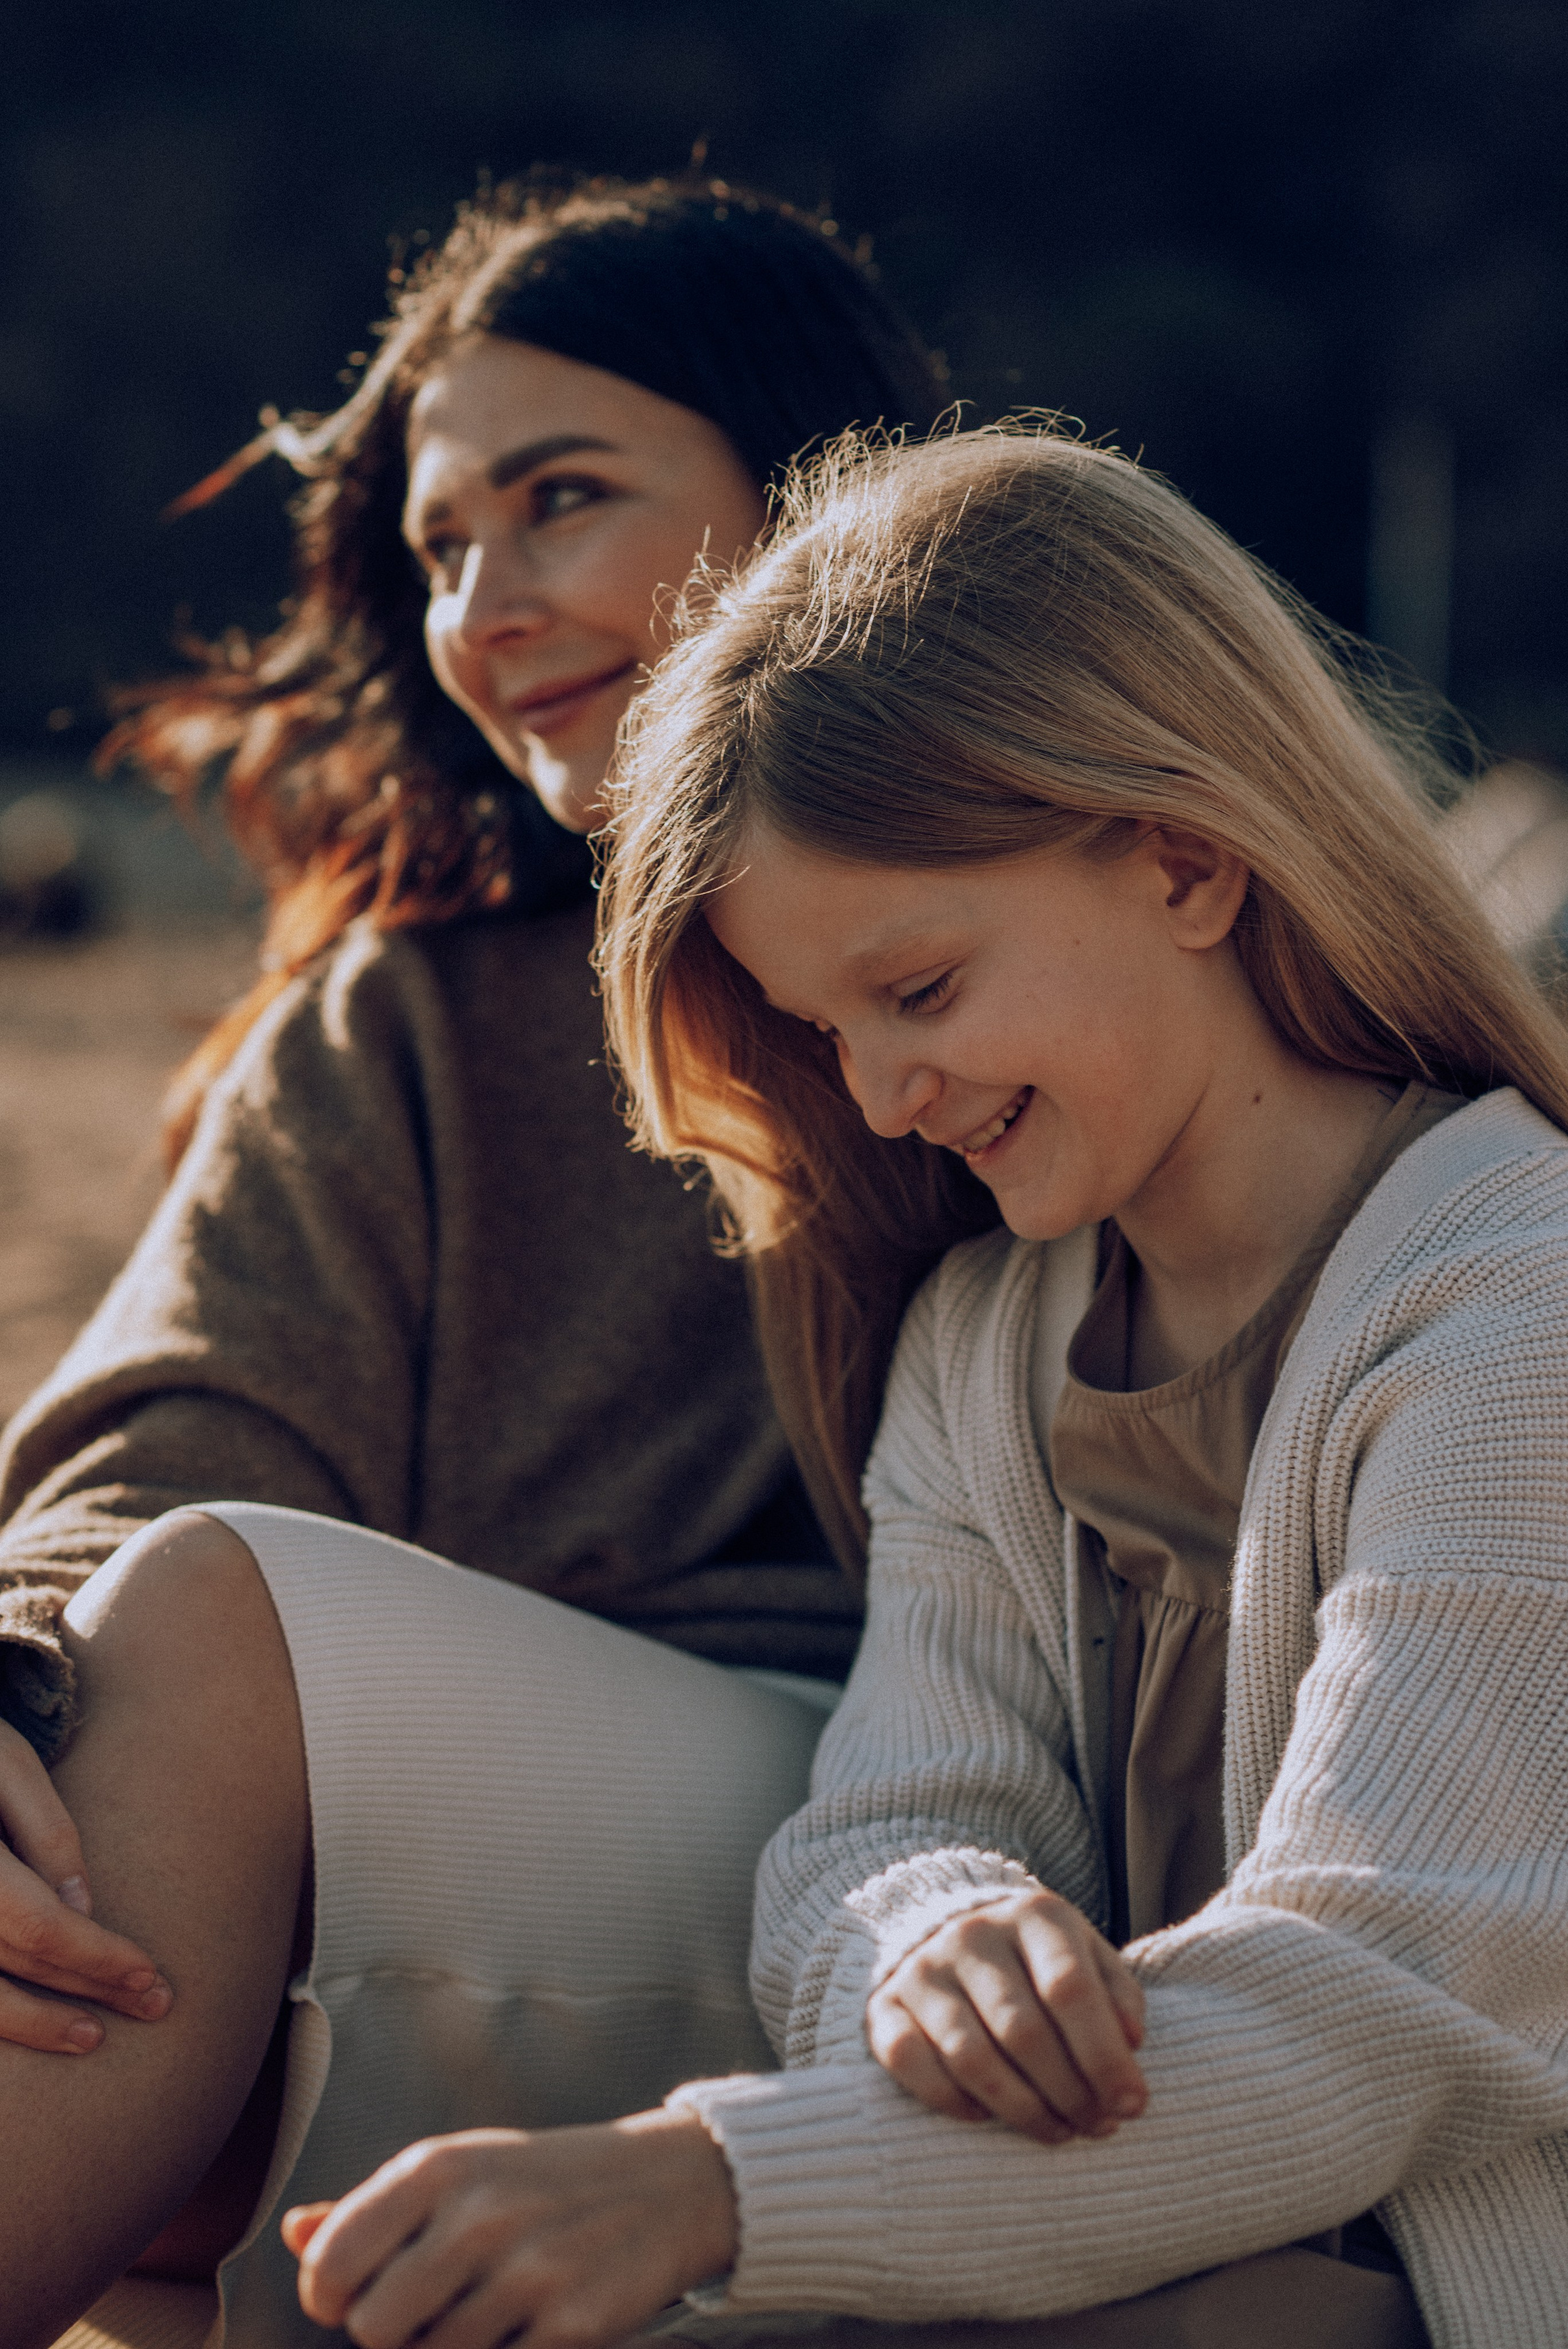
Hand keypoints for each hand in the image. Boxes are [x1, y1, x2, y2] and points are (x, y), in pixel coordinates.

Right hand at [0, 1717, 172, 2050]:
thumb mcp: (9, 1766)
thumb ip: (48, 1835)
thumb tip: (83, 1911)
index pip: (40, 1927)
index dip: (96, 1956)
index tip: (148, 1974)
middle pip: (15, 1963)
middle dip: (85, 1989)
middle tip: (152, 2005)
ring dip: (35, 2023)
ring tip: (90, 2036)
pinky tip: (27, 2022)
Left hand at [282, 2108, 738, 2348]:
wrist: (666, 2183)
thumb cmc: (539, 2181)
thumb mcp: (457, 2173)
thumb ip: (370, 2210)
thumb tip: (293, 2233)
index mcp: (437, 2168)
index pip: (331, 2263)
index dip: (329, 2295)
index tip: (353, 2293)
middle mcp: (477, 2215)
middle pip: (373, 2328)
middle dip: (394, 2329)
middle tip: (433, 2303)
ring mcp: (527, 2273)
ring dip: (452, 2346)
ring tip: (490, 2304)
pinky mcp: (571, 2328)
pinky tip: (529, 2323)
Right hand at [866, 1886, 1146, 2143]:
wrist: (948, 1925)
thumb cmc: (1037, 1959)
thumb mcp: (1088, 1957)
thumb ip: (1117, 1995)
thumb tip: (1131, 2042)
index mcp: (1034, 1915)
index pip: (1070, 1988)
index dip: (1105, 2056)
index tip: (1132, 2105)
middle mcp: (973, 1933)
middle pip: (1024, 2031)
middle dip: (1070, 2093)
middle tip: (1098, 2126)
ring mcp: (923, 1968)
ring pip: (972, 2058)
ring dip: (1023, 2110)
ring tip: (1058, 2130)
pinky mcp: (884, 2004)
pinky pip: (912, 2065)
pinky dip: (954, 2102)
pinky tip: (988, 2117)